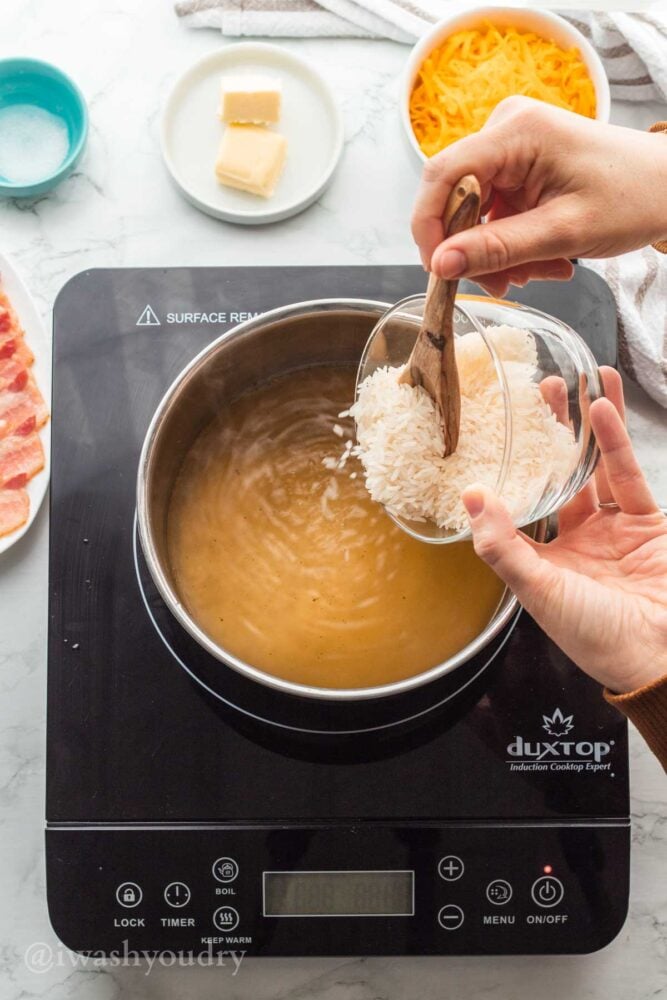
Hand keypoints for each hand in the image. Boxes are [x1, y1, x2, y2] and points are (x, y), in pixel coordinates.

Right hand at [412, 97, 666, 296]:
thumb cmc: (633, 197)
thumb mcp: (563, 232)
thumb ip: (498, 249)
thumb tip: (441, 266)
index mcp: (515, 132)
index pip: (442, 176)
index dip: (430, 227)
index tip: (440, 272)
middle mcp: (505, 130)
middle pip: (456, 198)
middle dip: (475, 249)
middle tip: (505, 285)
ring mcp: (510, 146)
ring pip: (474, 214)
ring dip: (499, 253)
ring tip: (542, 271)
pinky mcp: (517, 164)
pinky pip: (494, 213)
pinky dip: (512, 243)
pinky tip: (543, 259)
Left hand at [461, 368, 666, 693]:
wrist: (660, 654)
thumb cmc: (597, 636)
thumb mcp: (539, 591)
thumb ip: (503, 547)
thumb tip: (472, 500)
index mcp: (542, 562)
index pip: (518, 508)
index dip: (507, 472)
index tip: (490, 437)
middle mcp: (575, 541)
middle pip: (556, 477)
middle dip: (546, 437)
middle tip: (533, 394)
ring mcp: (612, 530)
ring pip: (594, 467)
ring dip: (583, 427)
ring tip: (571, 382)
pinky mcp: (646, 521)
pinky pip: (626, 475)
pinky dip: (613, 442)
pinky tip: (600, 407)